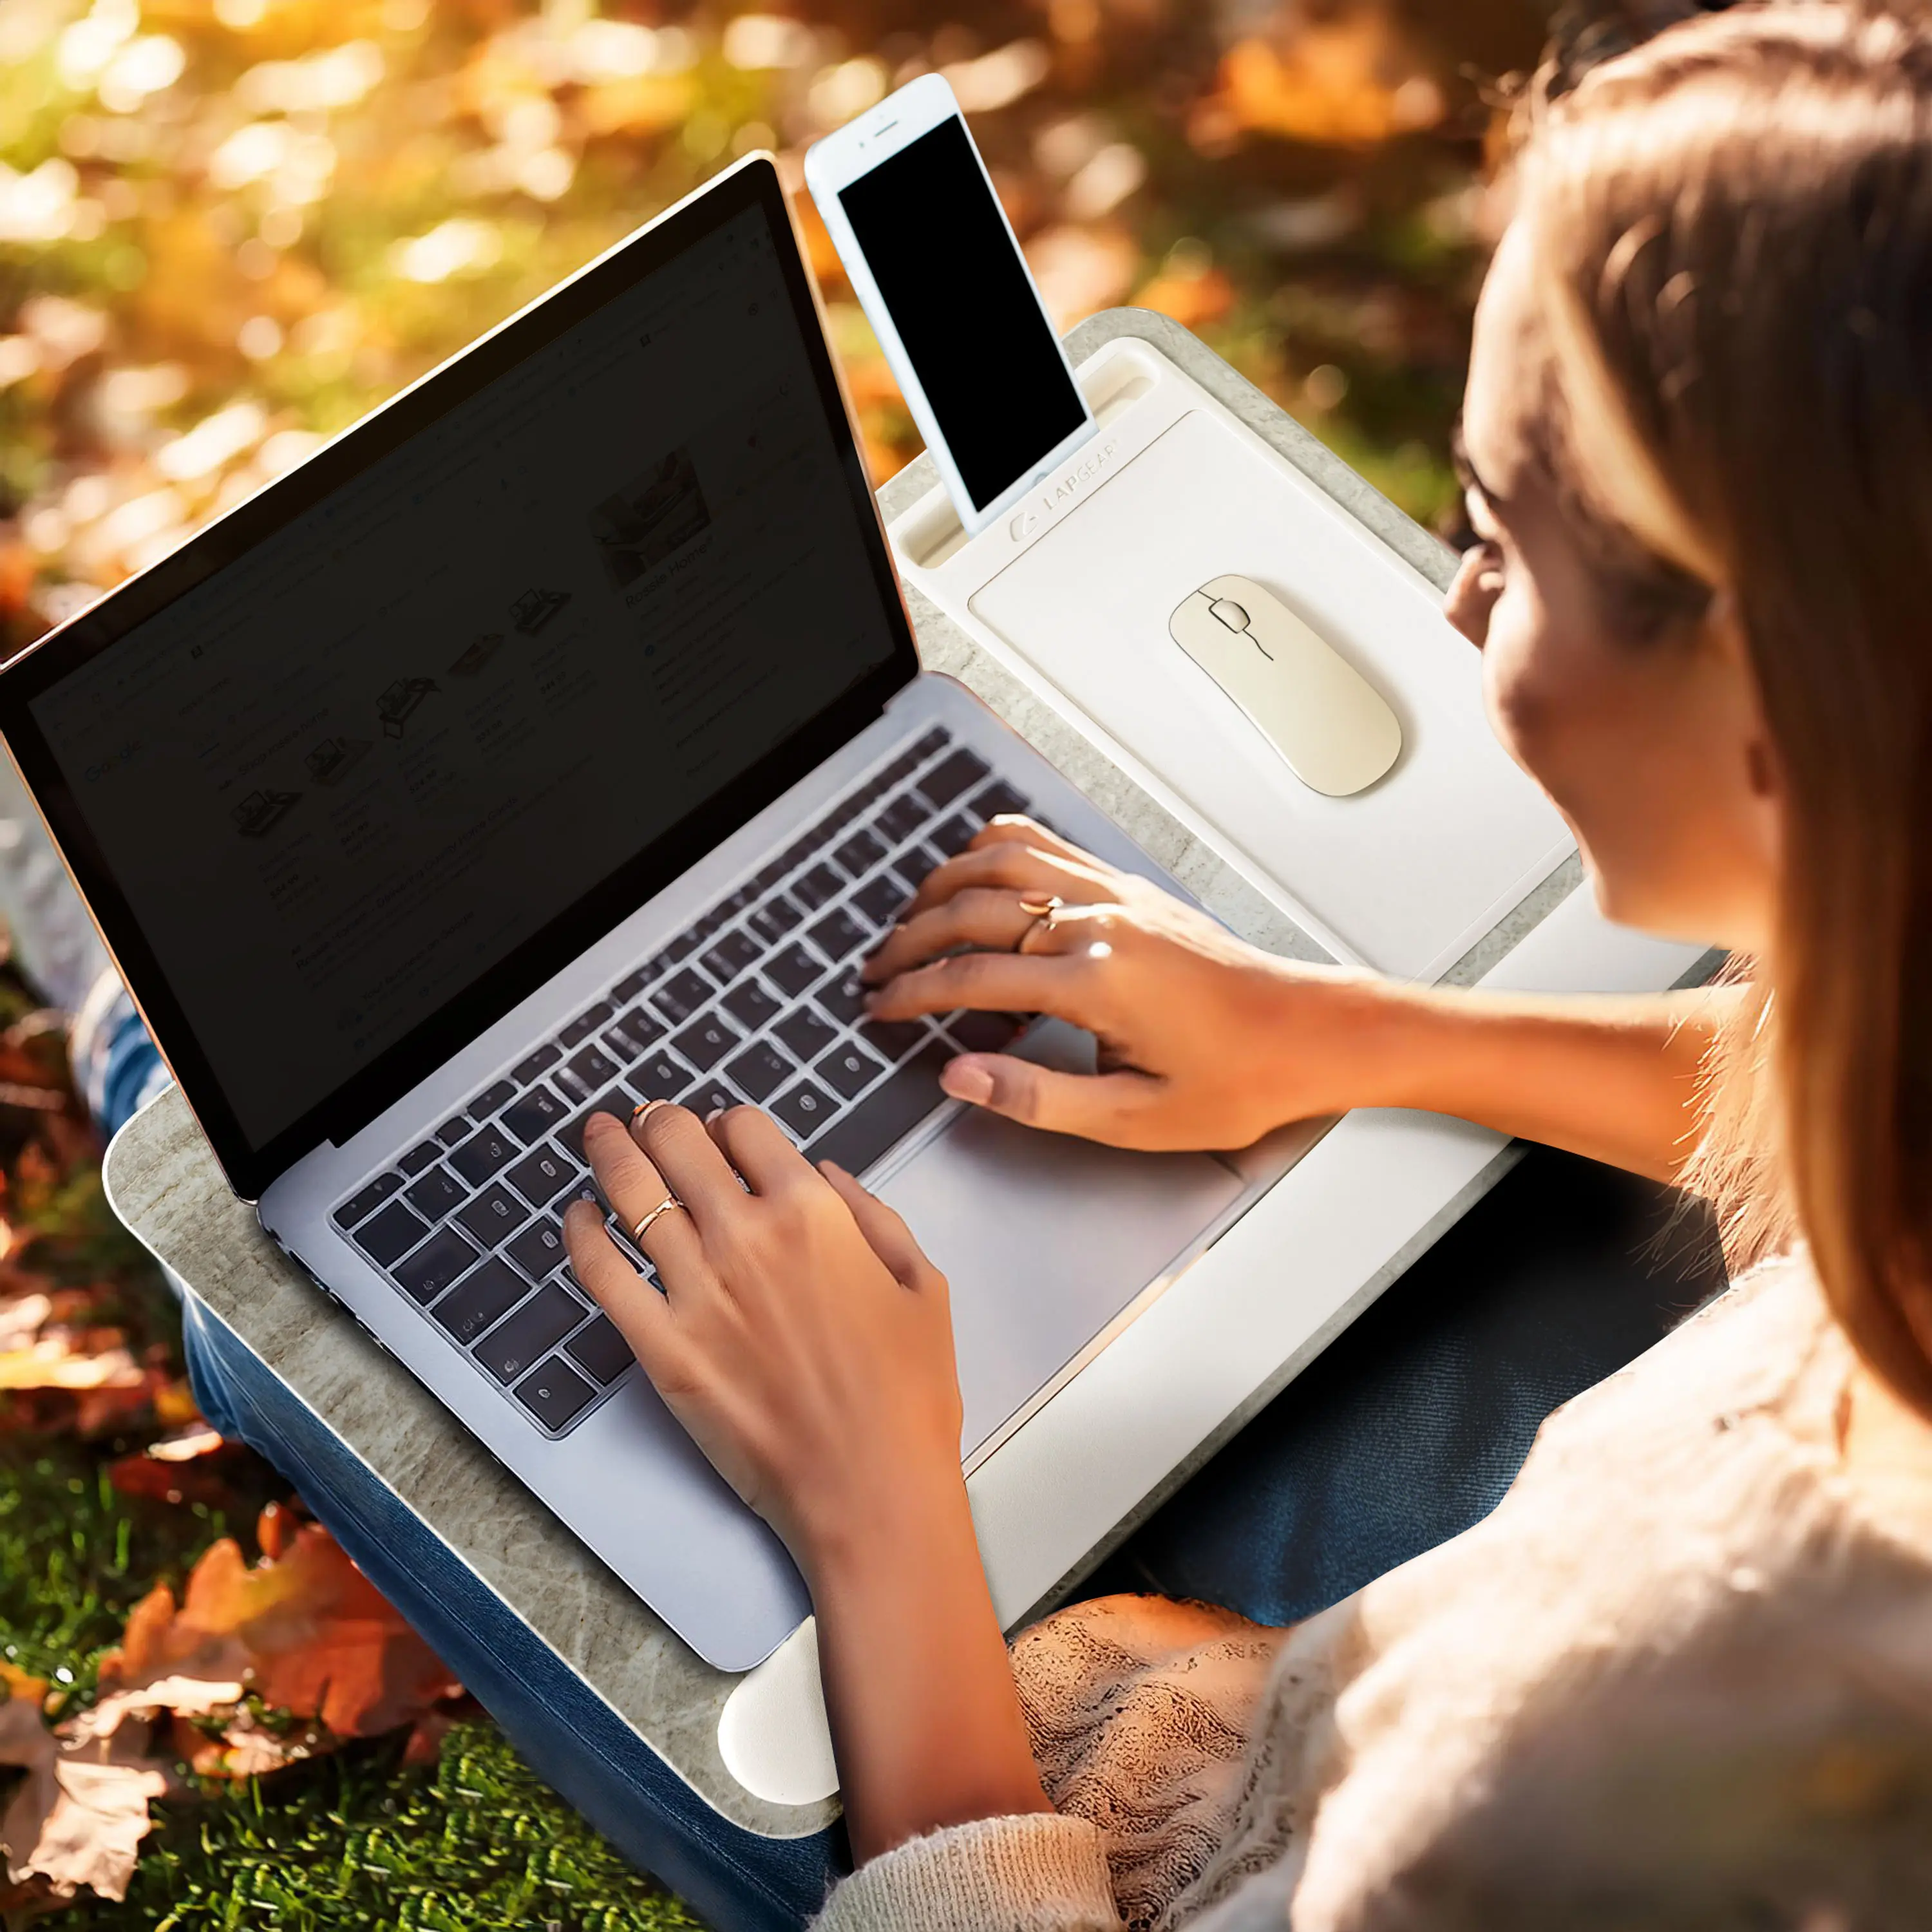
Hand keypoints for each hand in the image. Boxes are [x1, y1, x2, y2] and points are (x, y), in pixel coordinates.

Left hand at [562, 1102, 963, 1570]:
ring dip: (610, 1151)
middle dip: (657, 1120)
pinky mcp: (661, 1347)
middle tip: (646, 1118)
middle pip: (676, 1143)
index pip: (743, 1128)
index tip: (717, 1130)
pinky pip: (601, 1272)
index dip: (724, 1121)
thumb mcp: (921, 1282)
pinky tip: (579, 1216)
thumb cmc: (906, 1395)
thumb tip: (824, 1171)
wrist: (870, 1488)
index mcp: (812, 1212)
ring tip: (601, 1135)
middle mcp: (747, 1238)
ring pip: (630, 1192)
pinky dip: (581, 1234)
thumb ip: (872, 1213)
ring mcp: (697, 1291)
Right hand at [861, 815, 1398, 1150]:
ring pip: (1002, 863)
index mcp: (1095, 981)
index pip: (973, 977)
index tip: (880, 1010)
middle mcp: (1099, 922)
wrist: (1309, 1034)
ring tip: (907, 921)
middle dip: (911, 942)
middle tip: (876, 972)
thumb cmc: (1237, 1081)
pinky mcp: (1130, 887)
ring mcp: (1115, 894)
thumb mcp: (1133, 1118)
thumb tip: (960, 1077)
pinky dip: (995, 850)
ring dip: (943, 886)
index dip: (914, 995)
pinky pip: (1046, 846)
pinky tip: (973, 869)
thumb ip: (1037, 1097)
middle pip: (974, 910)